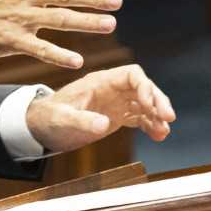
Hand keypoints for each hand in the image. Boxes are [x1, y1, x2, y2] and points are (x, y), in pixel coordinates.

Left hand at [26, 64, 174, 152]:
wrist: (41, 126)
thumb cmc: (49, 118)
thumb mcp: (62, 119)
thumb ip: (82, 120)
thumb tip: (104, 124)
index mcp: (100, 82)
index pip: (132, 74)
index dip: (145, 87)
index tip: (151, 105)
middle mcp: (111, 89)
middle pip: (143, 88)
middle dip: (158, 101)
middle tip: (169, 118)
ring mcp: (116, 102)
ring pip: (145, 103)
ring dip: (157, 115)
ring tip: (164, 132)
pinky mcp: (117, 116)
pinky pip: (139, 117)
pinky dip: (150, 125)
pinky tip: (159, 136)